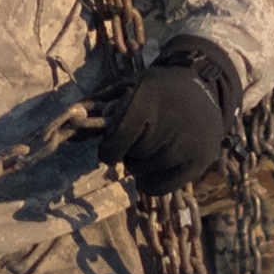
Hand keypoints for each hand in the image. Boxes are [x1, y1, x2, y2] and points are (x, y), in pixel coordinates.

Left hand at [99, 38, 238, 195]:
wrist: (204, 90)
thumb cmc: (159, 89)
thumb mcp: (132, 85)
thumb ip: (103, 103)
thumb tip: (69, 119)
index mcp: (147, 101)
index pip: (118, 139)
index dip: (108, 149)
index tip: (109, 150)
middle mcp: (168, 125)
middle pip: (131, 157)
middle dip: (128, 152)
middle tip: (138, 139)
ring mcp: (187, 146)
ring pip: (144, 172)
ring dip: (140, 165)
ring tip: (150, 148)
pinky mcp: (199, 162)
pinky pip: (161, 187)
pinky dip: (151, 183)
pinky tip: (153, 168)